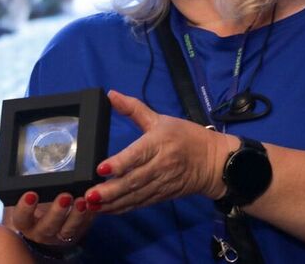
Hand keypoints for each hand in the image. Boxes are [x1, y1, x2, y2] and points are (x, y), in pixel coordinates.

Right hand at [6, 191, 94, 246]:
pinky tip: (93, 205)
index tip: (31, 194)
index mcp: (25, 221)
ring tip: (82, 201)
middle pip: (47, 227)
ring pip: (67, 230)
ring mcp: (59, 236)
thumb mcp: (30, 194)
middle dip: (57, 212)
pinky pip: (84, 227)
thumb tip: (37, 162)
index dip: (25, 208)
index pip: (21, 217)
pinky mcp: (76, 234)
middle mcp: (40, 231)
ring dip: (76, 216)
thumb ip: (33, 184)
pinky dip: (89, 216)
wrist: (47, 220)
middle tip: (65, 196)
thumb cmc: (36, 202)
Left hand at [84, 90, 238, 214]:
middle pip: (134, 180)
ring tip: (92, 205)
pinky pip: (141, 203)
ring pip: (136, 195)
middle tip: (89, 195)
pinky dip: (123, 208)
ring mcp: (162, 183)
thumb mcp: (161, 119)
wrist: (216, 162)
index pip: (138, 154)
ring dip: (113, 202)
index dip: (120, 163)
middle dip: (111, 190)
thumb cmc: (186, 136)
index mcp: (159, 143)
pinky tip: (106, 210)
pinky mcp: (162, 196)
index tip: (101, 169)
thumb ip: (134, 108)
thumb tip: (111, 94)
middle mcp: (160, 165)